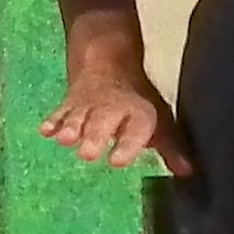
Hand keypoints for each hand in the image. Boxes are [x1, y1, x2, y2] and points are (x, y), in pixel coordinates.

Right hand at [41, 53, 192, 175]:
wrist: (108, 60)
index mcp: (137, 114)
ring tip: (66, 140)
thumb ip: (170, 147)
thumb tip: (188, 173)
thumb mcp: (158, 120)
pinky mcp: (68, 104)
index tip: (117, 161)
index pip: (135, 129)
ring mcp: (87, 107)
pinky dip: (52, 121)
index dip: (126, 145)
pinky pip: (59, 112)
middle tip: (87, 153)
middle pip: (102, 123)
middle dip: (94, 137)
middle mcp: (111, 110)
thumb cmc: (136, 100)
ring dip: (71, 128)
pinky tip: (45, 131)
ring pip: (78, 117)